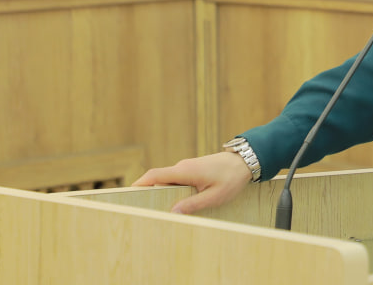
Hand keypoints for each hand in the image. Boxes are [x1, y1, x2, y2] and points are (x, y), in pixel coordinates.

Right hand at [132, 152, 253, 214]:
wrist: (245, 160)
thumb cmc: (231, 178)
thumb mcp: (214, 196)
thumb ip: (193, 205)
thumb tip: (173, 213)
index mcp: (184, 171)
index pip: (154, 175)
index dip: (139, 183)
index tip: (126, 194)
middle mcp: (182, 167)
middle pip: (158, 180)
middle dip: (147, 192)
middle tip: (139, 209)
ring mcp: (187, 167)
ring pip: (168, 181)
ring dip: (161, 193)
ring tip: (156, 211)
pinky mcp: (192, 170)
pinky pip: (176, 180)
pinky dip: (171, 190)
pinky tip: (174, 204)